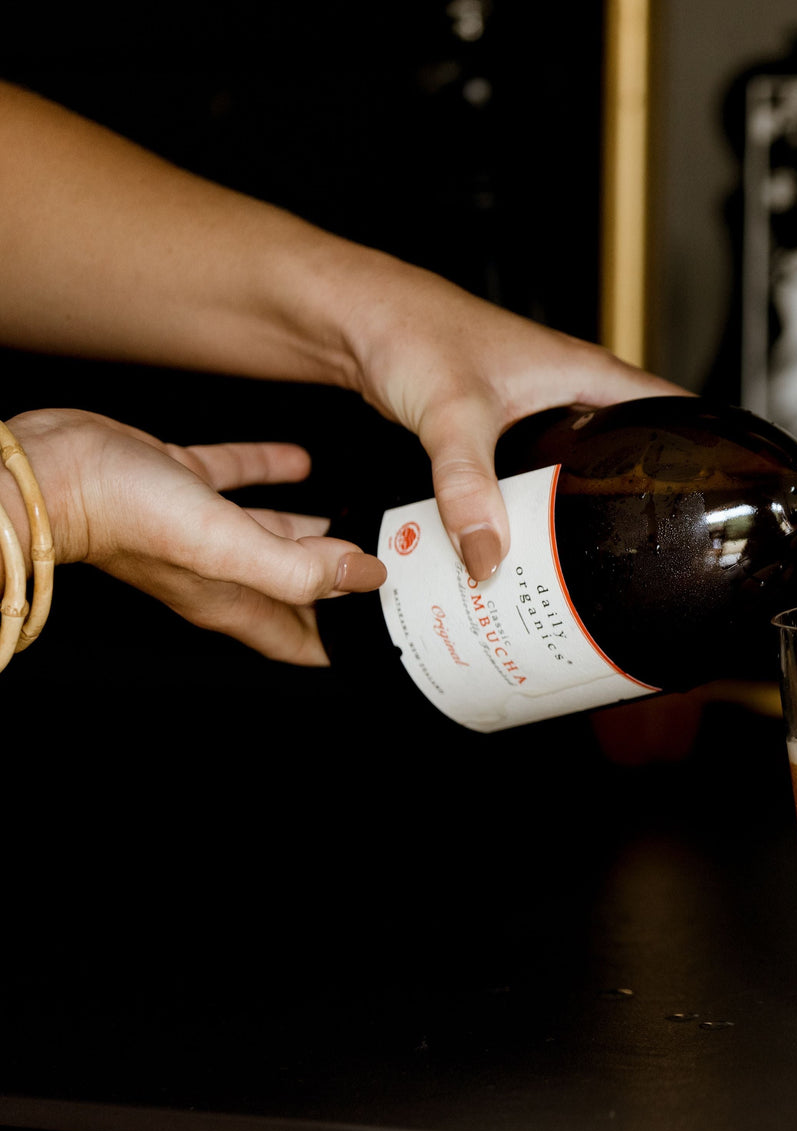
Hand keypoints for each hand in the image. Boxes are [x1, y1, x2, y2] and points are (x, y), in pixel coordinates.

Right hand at [0, 409, 385, 664]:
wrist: (48, 470)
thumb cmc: (124, 514)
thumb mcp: (226, 548)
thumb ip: (296, 568)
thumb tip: (362, 574)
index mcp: (232, 600)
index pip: (301, 639)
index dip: (344, 641)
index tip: (384, 636)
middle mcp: (218, 571)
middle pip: (297, 587)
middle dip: (342, 584)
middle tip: (387, 569)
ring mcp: (199, 529)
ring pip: (273, 536)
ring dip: (315, 532)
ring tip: (358, 521)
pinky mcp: (181, 483)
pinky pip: (237, 481)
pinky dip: (273, 475)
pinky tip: (302, 462)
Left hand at [342, 259, 690, 579]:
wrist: (355, 319)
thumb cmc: (410, 329)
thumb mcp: (452, 413)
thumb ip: (468, 486)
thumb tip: (490, 556)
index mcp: (587, 374)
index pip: (676, 410)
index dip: (709, 451)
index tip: (728, 501)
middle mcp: (571, 394)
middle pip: (632, 452)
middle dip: (645, 501)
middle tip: (655, 556)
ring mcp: (538, 415)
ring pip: (582, 471)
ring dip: (587, 512)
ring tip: (598, 567)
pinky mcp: (504, 434)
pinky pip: (539, 480)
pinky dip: (541, 511)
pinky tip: (531, 546)